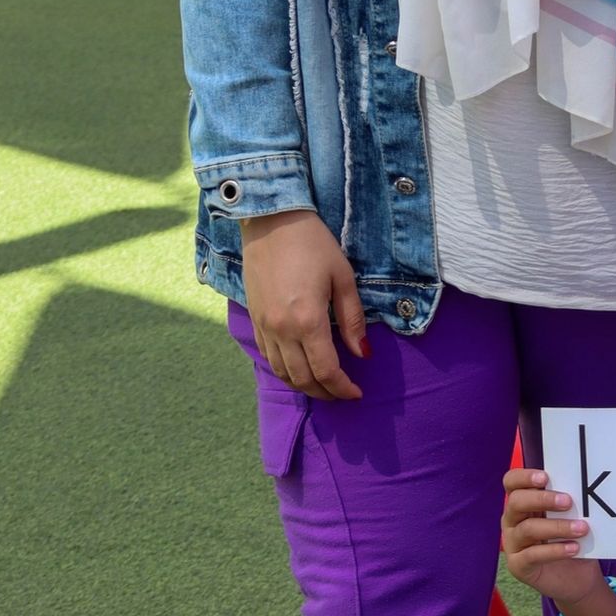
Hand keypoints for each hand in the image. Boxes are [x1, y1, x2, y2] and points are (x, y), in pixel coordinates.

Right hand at [239, 209, 365, 399]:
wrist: (271, 221)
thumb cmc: (314, 244)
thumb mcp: (343, 278)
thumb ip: (352, 320)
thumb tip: (362, 354)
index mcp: (308, 320)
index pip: (326, 370)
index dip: (342, 388)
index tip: (356, 394)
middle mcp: (281, 330)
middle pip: (302, 378)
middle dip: (324, 393)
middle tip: (342, 394)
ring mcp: (263, 326)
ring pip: (282, 372)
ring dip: (303, 385)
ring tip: (323, 386)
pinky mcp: (253, 319)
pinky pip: (267, 356)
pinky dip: (284, 370)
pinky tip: (298, 368)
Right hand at [501, 468, 607, 609]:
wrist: (575, 577)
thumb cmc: (570, 539)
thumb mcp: (569, 517)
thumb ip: (566, 502)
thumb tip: (581, 485)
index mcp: (522, 503)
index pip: (511, 482)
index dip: (524, 477)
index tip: (545, 477)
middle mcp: (511, 521)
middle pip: (516, 502)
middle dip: (542, 499)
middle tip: (568, 501)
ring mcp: (512, 543)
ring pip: (527, 529)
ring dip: (557, 527)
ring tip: (581, 528)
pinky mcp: (518, 565)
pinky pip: (532, 555)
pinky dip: (555, 550)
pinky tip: (574, 548)